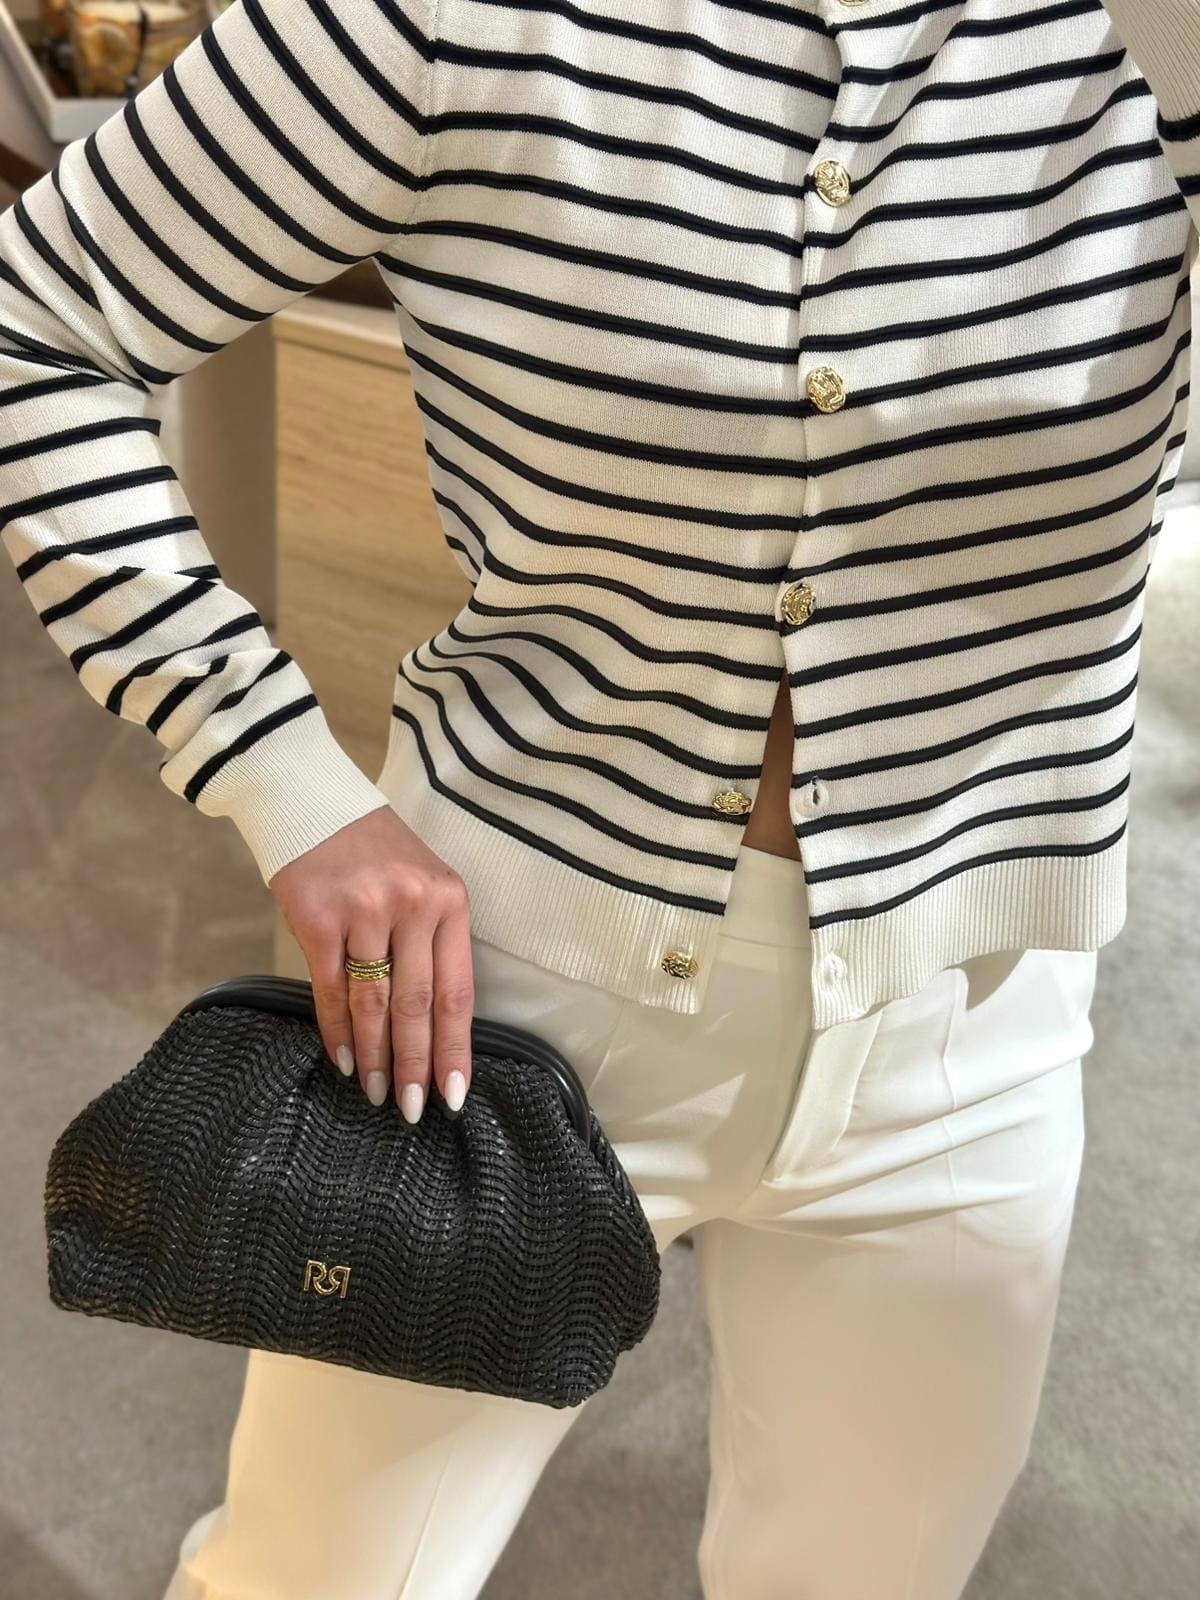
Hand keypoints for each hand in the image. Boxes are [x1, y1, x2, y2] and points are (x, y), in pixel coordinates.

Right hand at [267, 805, 473, 1122]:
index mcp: (449, 900)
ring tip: (375, 1094)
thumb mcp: (422, 883)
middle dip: (415, 1064)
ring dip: (375, 1056)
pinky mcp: (318, 917)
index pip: (458, 991)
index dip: (456, 1048)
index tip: (456, 1093)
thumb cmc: (375, 850)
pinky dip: (337, 1029)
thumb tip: (431, 1027)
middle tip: (413, 1110)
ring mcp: (364, 911)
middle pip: (418, 1005)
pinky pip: (330, 987)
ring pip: (374, 1002)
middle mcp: (412, 905)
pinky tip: (343, 1060)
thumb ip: (431, 942)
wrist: (313, 802)